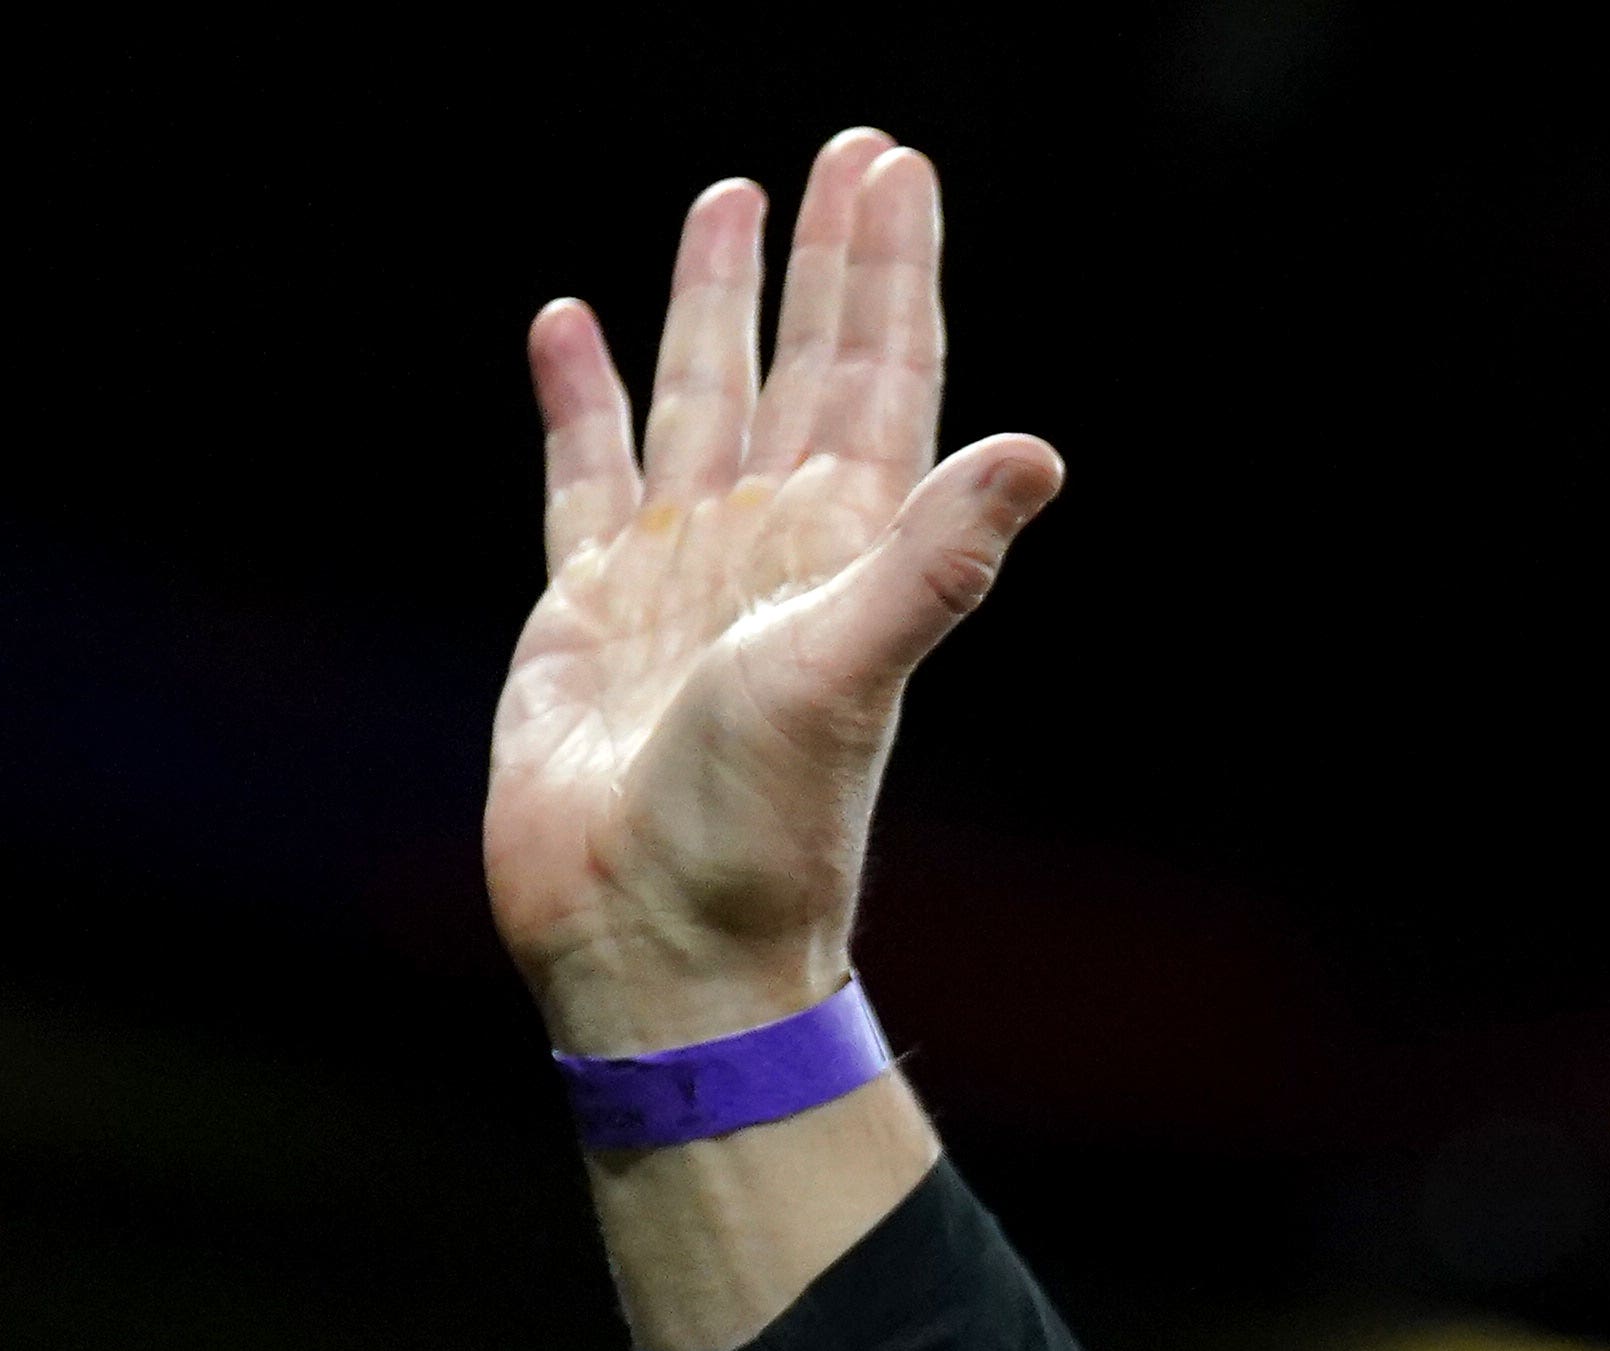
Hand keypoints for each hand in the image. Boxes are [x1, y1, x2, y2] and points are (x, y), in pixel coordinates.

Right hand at [490, 134, 1062, 1054]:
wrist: (657, 944)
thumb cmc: (758, 834)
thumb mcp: (852, 675)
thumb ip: (938, 561)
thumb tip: (1039, 452)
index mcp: (844, 550)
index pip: (882, 377)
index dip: (892, 273)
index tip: (896, 169)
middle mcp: (771, 546)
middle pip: (805, 364)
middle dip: (825, 261)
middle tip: (847, 149)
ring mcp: (679, 572)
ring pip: (700, 399)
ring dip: (714, 303)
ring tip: (727, 199)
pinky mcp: (584, 609)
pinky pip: (582, 473)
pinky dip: (580, 398)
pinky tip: (570, 324)